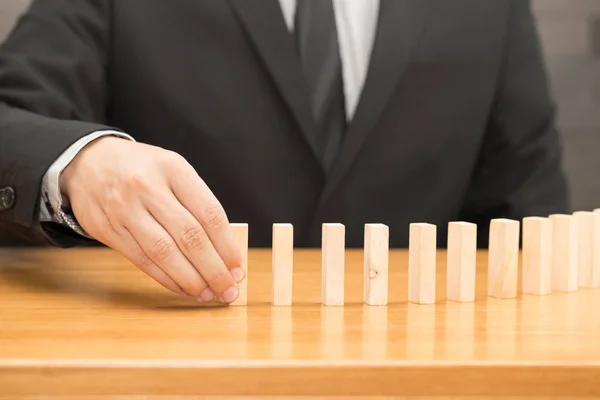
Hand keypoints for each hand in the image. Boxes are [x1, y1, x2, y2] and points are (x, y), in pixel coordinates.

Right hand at [60, 136, 243, 302]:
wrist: (88, 162)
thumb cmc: (143, 170)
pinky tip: (184, 289)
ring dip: (191, 280)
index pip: (209, 213)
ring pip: (165, 253)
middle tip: (229, 289)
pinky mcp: (109, 230)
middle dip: (214, 269)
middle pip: (190, 237)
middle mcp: (148, 188)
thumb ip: (198, 203)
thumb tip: (224, 249)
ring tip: (208, 294)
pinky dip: (167, 279)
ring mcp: (125, 210)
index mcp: (173, 168)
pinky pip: (143, 261)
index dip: (227, 246)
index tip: (238, 267)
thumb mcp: (173, 170)